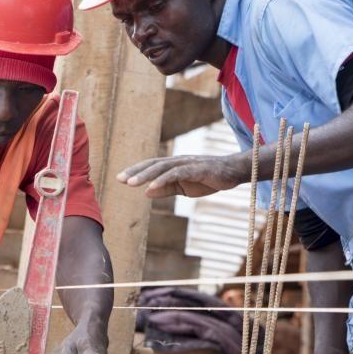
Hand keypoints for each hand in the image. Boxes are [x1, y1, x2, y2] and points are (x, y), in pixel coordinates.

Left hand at [117, 154, 244, 198]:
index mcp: (174, 165)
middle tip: (119, 179)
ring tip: (131, 183)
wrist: (233, 173)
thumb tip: (146, 192)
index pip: (151, 166)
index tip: (120, 179)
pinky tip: (152, 186)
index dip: (136, 171)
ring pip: (162, 168)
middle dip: (136, 172)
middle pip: (153, 165)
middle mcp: (178, 161)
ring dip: (145, 175)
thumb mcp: (185, 188)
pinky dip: (163, 179)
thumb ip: (166, 189)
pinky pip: (177, 174)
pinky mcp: (197, 169)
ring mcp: (188, 163)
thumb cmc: (208, 179)